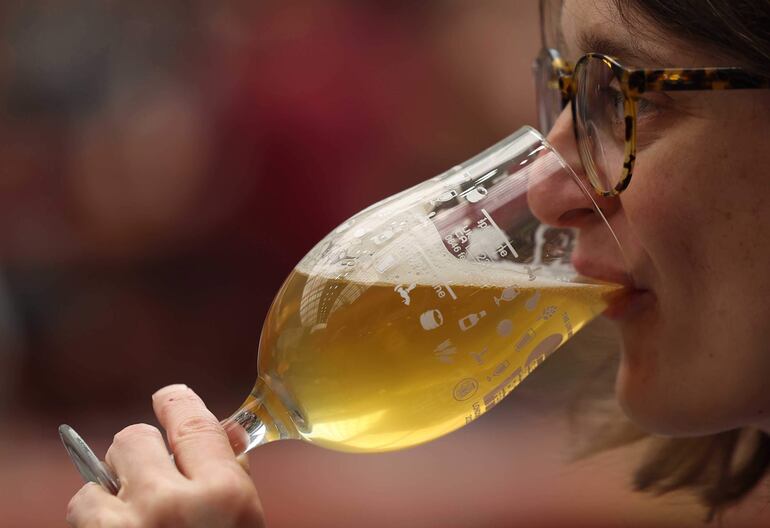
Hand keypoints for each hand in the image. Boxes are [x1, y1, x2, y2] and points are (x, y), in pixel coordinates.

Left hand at [66, 384, 265, 527]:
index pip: (192, 422)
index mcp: (223, 496)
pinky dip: (92, 521)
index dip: (176, 402)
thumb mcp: (245, 523)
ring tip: (131, 520)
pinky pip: (78, 512)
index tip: (168, 396)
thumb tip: (228, 434)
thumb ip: (234, 478)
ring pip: (95, 481)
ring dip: (109, 495)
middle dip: (139, 457)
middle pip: (134, 439)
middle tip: (148, 482)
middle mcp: (171, 506)